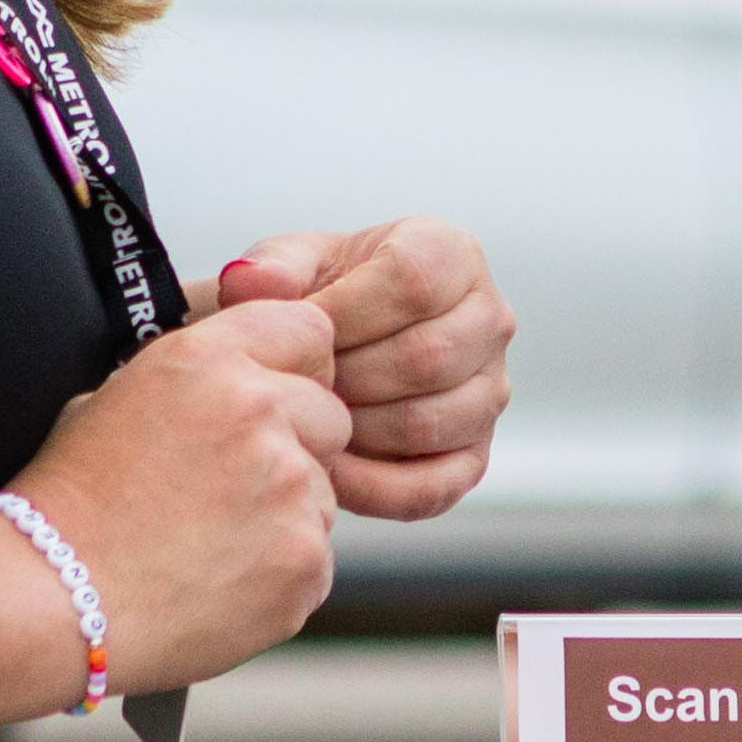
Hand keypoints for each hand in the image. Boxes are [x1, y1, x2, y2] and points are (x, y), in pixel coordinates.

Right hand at [19, 301, 347, 698]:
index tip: (278, 400)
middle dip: (300, 447)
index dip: (298, 369)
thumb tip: (236, 380)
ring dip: (287, 514)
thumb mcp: (114, 402)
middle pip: (333, 415)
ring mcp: (289, 488)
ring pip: (325, 494)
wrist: (53, 600)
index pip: (308, 332)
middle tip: (234, 487)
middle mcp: (259, 412)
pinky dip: (280, 574)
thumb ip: (196, 382)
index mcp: (208, 361)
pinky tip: (217, 581)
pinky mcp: (304, 560)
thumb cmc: (69, 507)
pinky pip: (316, 559)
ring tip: (209, 543)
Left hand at [210, 221, 511, 523]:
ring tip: (305, 418)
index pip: (414, 282)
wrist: (321, 349)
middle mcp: (489, 321)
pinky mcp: (474, 456)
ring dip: (353, 428)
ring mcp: (489, 392)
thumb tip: (252, 283)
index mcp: (453, 255)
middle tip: (295, 384)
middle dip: (345, 376)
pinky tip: (324, 468)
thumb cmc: (313, 297)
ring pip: (428, 422)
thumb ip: (270, 268)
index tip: (296, 332)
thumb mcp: (288, 267)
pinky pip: (431, 486)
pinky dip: (370, 486)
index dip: (344, 312)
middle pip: (427, 357)